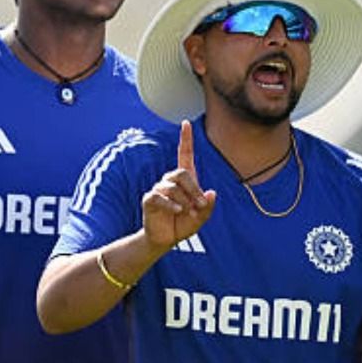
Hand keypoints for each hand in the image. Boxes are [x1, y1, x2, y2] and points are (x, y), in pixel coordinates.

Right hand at [141, 120, 215, 249]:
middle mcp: (170, 181)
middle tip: (201, 205)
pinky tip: (177, 211)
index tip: (186, 123)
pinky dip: (171, 204)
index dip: (185, 139)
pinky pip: (159, 197)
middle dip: (194, 189)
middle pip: (181, 172)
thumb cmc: (183, 224)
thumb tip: (211, 193)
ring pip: (172, 187)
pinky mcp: (150, 199)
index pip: (184, 154)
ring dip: (185, 201)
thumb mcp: (201, 217)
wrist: (166, 239)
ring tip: (188, 212)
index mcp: (184, 180)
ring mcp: (158, 189)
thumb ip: (208, 207)